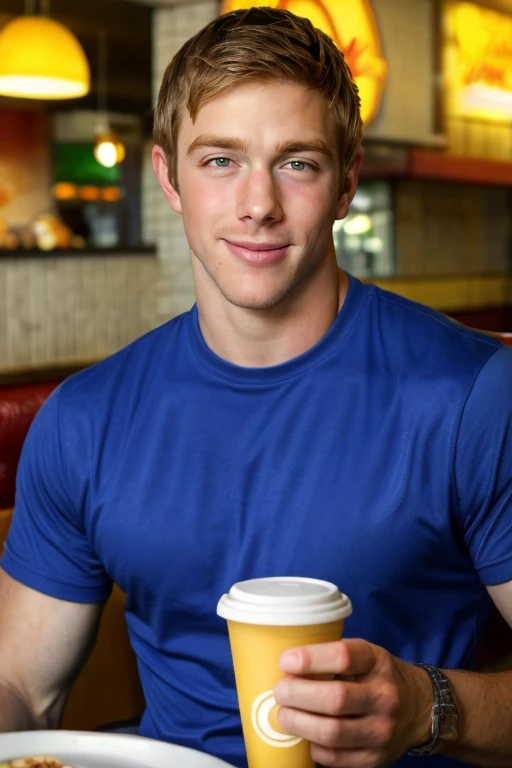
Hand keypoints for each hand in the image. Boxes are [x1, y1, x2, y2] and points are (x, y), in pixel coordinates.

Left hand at [273, 638, 432, 766]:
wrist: (420, 707)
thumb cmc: (377, 675)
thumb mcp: (364, 654)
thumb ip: (332, 657)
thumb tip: (286, 665)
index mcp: (377, 662)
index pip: (343, 656)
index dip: (310, 659)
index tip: (286, 661)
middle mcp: (384, 696)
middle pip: (334, 699)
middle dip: (297, 695)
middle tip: (280, 691)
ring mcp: (382, 730)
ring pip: (332, 732)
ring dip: (299, 724)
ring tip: (284, 715)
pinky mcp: (376, 758)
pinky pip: (335, 757)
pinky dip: (313, 747)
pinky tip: (304, 736)